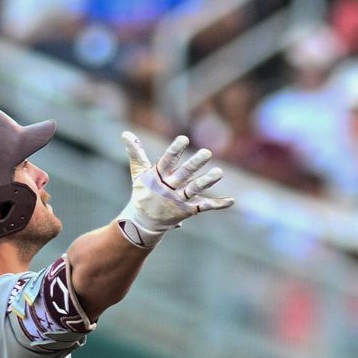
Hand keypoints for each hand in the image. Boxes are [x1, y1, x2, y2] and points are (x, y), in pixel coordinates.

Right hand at [115, 131, 233, 247]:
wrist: (143, 223)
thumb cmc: (143, 193)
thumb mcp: (138, 174)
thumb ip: (136, 153)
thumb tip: (125, 133)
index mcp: (157, 177)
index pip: (166, 161)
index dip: (175, 150)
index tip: (184, 139)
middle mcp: (169, 188)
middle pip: (183, 174)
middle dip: (195, 164)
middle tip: (207, 153)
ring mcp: (179, 200)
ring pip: (194, 189)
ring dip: (207, 181)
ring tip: (220, 172)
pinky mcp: (188, 210)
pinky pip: (205, 206)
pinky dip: (218, 204)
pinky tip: (232, 201)